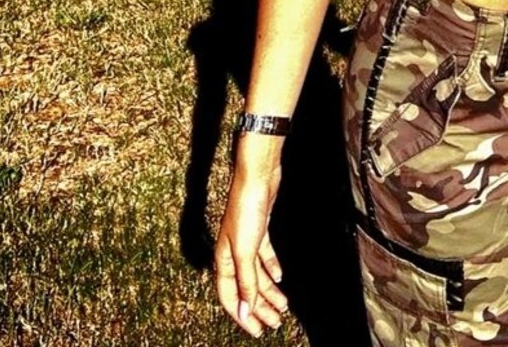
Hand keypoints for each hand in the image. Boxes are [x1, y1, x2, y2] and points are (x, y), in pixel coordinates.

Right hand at [215, 163, 288, 336]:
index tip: (256, 330)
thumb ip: (245, 281)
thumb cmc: (247, 208)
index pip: (231, 296)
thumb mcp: (245, 250)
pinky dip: (271, 267)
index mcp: (224, 259)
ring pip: (257, 274)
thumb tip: (245, 311)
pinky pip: (264, 255)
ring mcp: (247, 240)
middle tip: (275, 323)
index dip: (242, 315)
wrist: (258, 175)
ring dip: (269, 291)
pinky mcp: (260, 229)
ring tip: (283, 306)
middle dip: (260, 307)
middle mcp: (233, 252)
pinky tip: (280, 276)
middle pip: (246, 287)